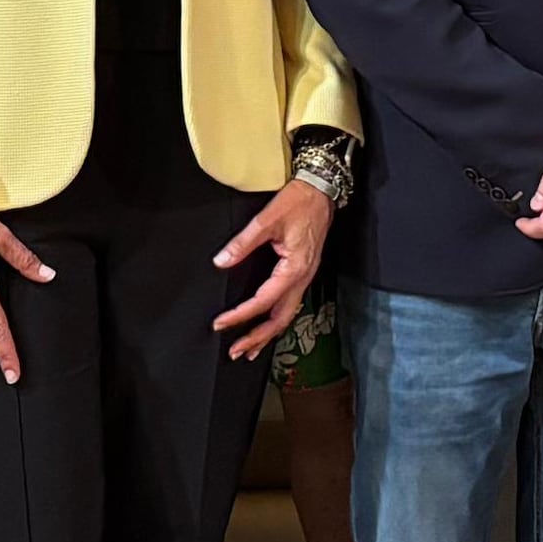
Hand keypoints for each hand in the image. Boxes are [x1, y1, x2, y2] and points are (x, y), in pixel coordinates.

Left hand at [213, 179, 335, 356]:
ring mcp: (305, 277)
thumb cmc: (300, 202)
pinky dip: (276, 320)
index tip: (221, 324)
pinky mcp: (303, 273)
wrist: (321, 190)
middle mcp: (302, 278)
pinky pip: (290, 304)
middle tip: (236, 351)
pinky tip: (267, 326)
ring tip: (250, 349)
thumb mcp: (267, 220)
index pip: (263, 301)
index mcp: (294, 269)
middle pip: (280, 319)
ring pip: (287, 315)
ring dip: (267, 334)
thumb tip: (222, 261)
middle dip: (257, 338)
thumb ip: (243, 243)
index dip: (240, 315)